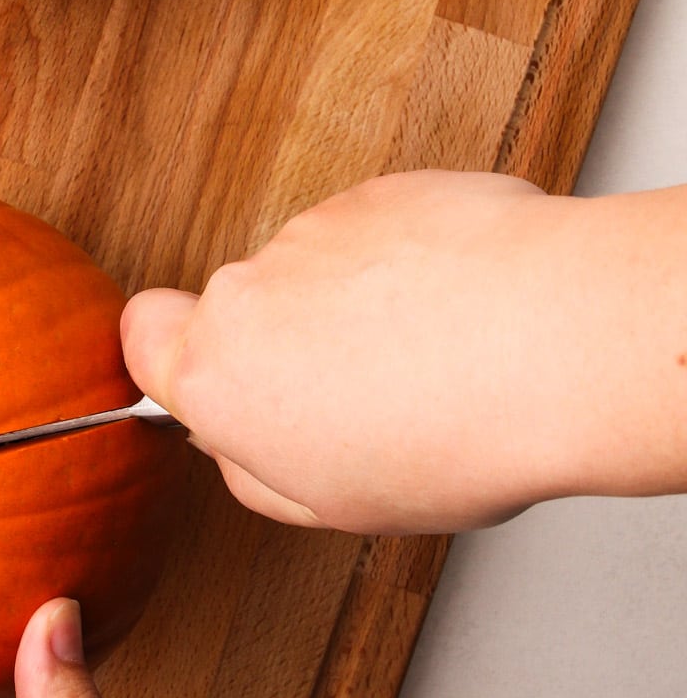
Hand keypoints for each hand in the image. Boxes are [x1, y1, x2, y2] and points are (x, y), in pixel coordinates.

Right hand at [122, 170, 587, 534]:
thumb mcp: (339, 506)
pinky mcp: (383, 191)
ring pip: (319, 271)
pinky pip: (383, 234)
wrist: (554, 342)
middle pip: (248, 310)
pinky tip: (466, 309)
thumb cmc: (453, 435)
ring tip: (437, 356)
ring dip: (363, 304)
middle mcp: (251, 288)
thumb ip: (262, 473)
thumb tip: (247, 449)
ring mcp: (317, 231)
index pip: (144, 337)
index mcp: (219, 375)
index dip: (176, 356)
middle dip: (295, 343)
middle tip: (369, 396)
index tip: (222, 381)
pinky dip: (414, 264)